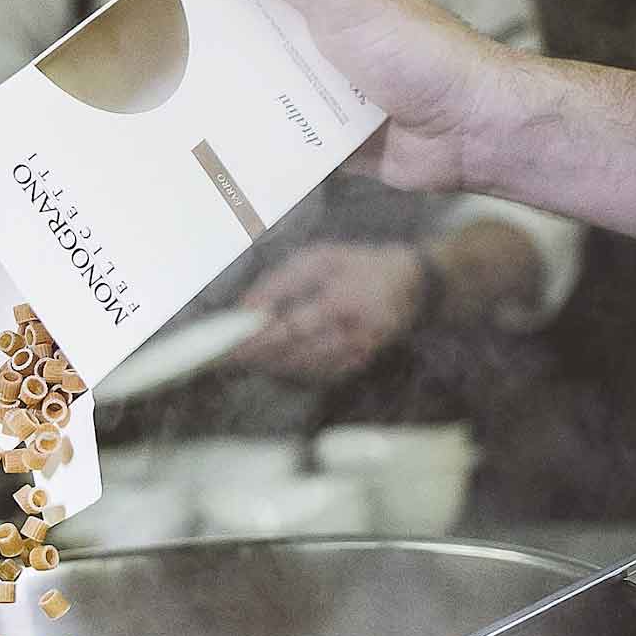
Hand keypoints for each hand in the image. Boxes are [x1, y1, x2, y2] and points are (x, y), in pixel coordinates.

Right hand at [115, 0, 500, 193]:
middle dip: (168, 27)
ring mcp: (303, 78)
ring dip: (192, 90)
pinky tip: (195, 157)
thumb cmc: (418, 53)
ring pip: (231, 78)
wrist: (467, 130)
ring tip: (143, 111)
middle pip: (217, 16)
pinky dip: (228, 141)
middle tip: (121, 50)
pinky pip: (257, 133)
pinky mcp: (311, 131)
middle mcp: (298, 24)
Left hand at [233, 241, 423, 380]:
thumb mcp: (319, 257)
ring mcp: (358, 355)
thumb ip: (280, 282)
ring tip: (239, 363)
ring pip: (303, 372)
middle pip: (295, 356)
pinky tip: (269, 365)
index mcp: (343, 300)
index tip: (227, 346)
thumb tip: (245, 310)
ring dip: (268, 368)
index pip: (292, 328)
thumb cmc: (359, 265)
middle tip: (222, 360)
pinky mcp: (357, 367)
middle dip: (255, 360)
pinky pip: (316, 377)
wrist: (412, 286)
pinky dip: (289, 374)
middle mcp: (353, 334)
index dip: (258, 341)